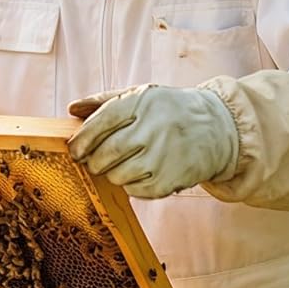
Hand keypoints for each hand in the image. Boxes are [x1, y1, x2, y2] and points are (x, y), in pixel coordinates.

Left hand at [67, 83, 238, 198]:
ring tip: (122, 165)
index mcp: (143, 102)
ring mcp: (163, 156)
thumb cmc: (170, 112)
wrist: (217, 129)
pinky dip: (131, 185)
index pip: (100, 123)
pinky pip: (135, 190)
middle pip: (105, 153)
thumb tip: (72, 107)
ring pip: (117, 175)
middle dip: (93, 161)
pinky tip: (141, 173)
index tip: (75, 150)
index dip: (82, 140)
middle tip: (94, 162)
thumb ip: (105, 101)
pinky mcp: (170, 180)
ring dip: (112, 174)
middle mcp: (153, 128)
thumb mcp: (142, 97)